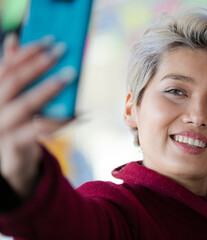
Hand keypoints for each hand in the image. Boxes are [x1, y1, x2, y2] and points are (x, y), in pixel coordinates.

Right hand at [0, 33, 72, 198]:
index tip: (49, 40)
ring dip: (48, 88)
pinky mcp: (14, 144)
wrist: (8, 159)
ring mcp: (1, 127)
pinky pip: (40, 130)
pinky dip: (62, 120)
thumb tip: (14, 39)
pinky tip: (79, 113)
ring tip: (70, 75)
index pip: (6, 66)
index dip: (26, 51)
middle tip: (62, 51)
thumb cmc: (14, 121)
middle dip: (38, 64)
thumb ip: (12, 70)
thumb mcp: (10, 96)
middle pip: (14, 81)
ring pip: (26, 104)